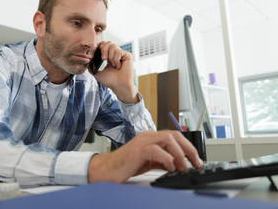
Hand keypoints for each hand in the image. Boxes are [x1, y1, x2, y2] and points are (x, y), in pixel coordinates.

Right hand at [87, 130, 203, 183]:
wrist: (106, 169)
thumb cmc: (125, 165)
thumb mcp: (148, 162)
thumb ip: (161, 160)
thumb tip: (177, 164)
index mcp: (150, 138)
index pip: (174, 136)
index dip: (188, 147)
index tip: (196, 160)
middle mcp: (147, 136)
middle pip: (174, 135)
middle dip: (188, 149)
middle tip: (195, 163)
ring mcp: (142, 142)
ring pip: (168, 139)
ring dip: (179, 153)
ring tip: (182, 167)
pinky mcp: (137, 151)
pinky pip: (156, 150)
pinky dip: (167, 159)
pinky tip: (170, 168)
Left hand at [91, 41, 138, 103]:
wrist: (119, 85)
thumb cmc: (110, 81)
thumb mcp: (98, 74)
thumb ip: (92, 68)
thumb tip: (87, 63)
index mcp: (109, 57)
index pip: (105, 45)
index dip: (101, 45)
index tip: (97, 50)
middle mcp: (116, 55)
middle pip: (109, 43)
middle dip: (104, 49)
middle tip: (103, 59)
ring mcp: (122, 55)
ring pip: (113, 46)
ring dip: (110, 56)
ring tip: (112, 65)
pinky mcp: (128, 56)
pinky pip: (119, 51)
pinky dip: (116, 59)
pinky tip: (118, 66)